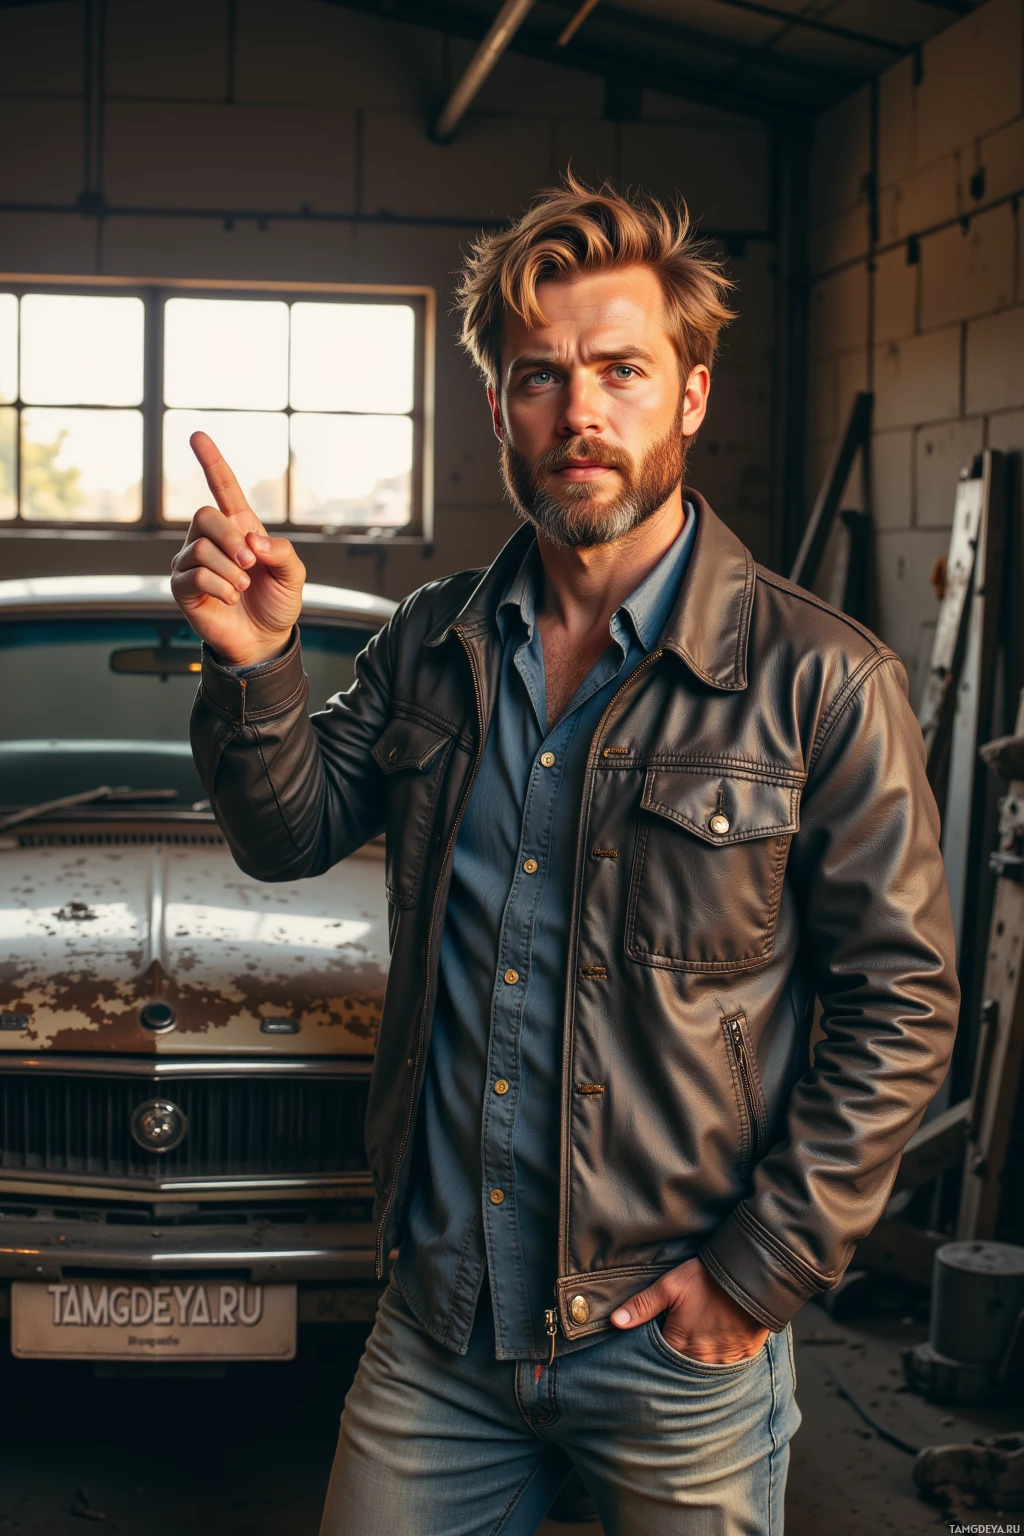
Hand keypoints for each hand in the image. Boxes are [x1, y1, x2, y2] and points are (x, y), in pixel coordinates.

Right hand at [170, 432, 305, 666]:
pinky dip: (219, 587)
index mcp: (240, 527)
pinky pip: (193, 575)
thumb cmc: (277, 603)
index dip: (211, 461)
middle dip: (230, 539)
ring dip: (230, 571)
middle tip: (250, 564)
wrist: (265, 639)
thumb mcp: (293, 574)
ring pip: (200, 548)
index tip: (197, 435)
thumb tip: (250, 542)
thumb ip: (280, 551)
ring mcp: (193, 561)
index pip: (222, 487)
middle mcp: (211, 539)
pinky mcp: (183, 586)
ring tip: (243, 589)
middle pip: (205, 515)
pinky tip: (230, 598)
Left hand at [610, 1257, 769, 1363]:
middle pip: (681, 1365)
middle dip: (675, 1358)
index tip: (654, 1342)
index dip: (655, 1350)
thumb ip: (642, 1305)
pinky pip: (726, 1366)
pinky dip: (719, 1358)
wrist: (751, 1277)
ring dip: (698, 1359)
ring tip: (697, 1343)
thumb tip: (614, 1321)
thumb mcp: (670, 1286)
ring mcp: (723, 1361)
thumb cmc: (708, 1280)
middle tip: (678, 1340)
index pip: (659, 1358)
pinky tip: (717, 1345)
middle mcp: (700, 1359)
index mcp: (679, 1344)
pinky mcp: (742, 1356)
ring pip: (703, 1368)